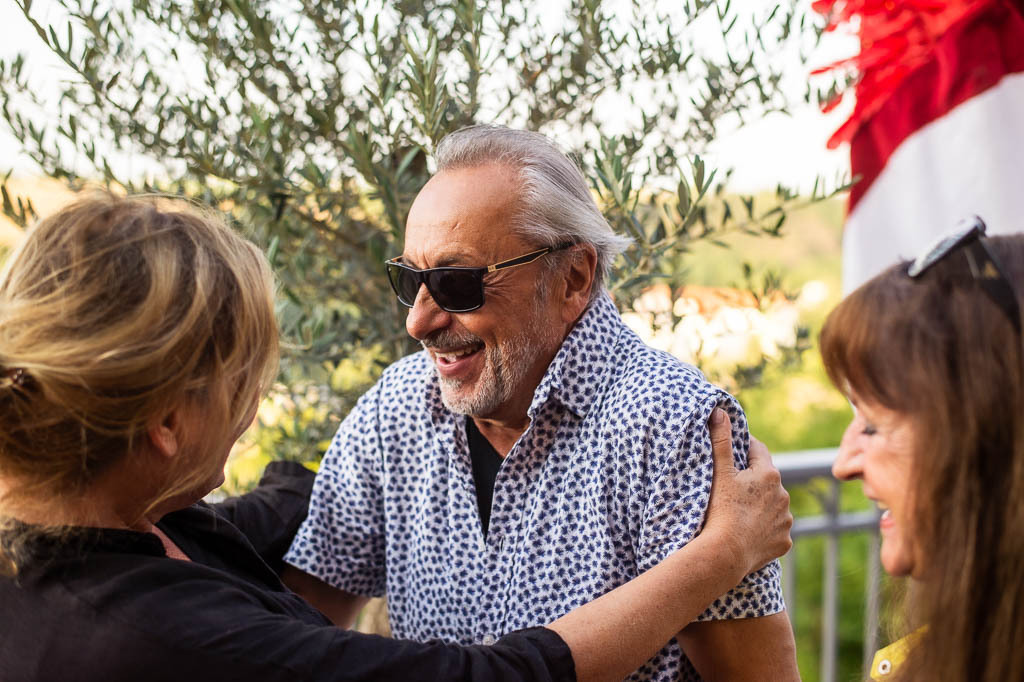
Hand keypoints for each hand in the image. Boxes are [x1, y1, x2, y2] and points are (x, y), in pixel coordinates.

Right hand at [705, 409, 792, 572]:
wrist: (725, 553)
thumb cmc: (721, 509)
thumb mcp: (719, 472)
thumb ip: (721, 440)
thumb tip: (720, 411)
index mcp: (769, 474)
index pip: (758, 451)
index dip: (745, 449)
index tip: (733, 453)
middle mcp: (784, 495)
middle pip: (767, 480)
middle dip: (753, 481)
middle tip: (732, 487)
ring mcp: (786, 520)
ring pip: (773, 506)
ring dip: (762, 506)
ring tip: (740, 513)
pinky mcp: (784, 542)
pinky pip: (775, 531)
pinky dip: (765, 530)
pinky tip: (749, 533)